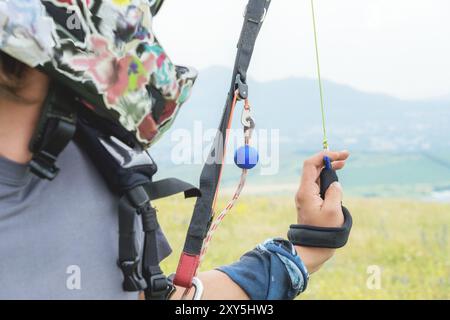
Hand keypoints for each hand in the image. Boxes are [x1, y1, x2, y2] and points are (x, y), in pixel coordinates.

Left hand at [293, 150, 349, 272]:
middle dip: (328, 159)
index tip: (339, 154)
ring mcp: (306, 196)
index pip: (310, 165)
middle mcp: (303, 191)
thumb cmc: (323, 232)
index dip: (324, 155)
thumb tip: (334, 184)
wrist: (313, 248)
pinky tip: (336, 177)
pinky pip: (318, 184)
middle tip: (346, 156)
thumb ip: (335, 192)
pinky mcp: (310, 202)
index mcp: (306, 191)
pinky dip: (327, 178)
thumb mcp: (333, 211)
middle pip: (313, 168)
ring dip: (329, 167)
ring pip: (316, 176)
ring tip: (343, 163)